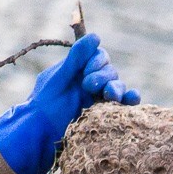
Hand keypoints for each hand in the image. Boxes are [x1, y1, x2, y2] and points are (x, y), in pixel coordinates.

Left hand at [0, 32, 140, 173]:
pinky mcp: (106, 115)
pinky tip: (131, 99)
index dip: (96, 62)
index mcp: (78, 71)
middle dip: (102, 76)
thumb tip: (96, 36)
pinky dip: (130, 99)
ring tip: (109, 95)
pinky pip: (123, 104)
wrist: (40, 137)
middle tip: (88, 86)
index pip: (98, 57)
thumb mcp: (58, 79)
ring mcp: (99, 99)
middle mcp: (90, 83)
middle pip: (109, 71)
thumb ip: (76, 58)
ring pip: (117, 87)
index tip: (85, 72)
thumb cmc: (45, 106)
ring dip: (115, 88)